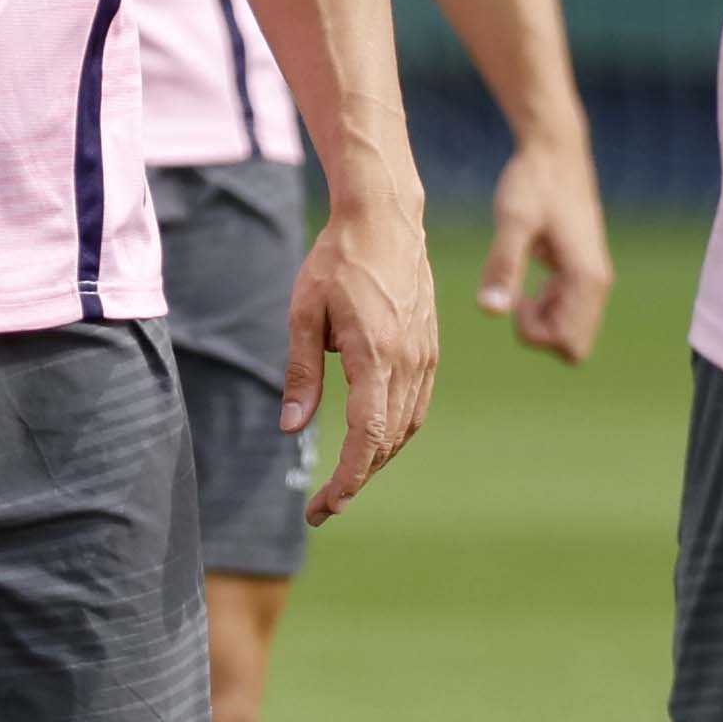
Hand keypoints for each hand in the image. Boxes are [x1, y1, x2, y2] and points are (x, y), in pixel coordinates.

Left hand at [280, 186, 438, 525]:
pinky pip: (417, 403)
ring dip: (378, 458)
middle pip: (388, 440)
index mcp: (376, 353)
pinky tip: (374, 438)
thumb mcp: (305, 313)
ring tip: (345, 477)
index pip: (366, 436)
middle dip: (357, 479)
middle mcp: (409, 359)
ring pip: (406, 426)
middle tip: (323, 506)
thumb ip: (302, 373)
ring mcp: (426, 353)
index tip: (325, 506)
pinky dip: (396, 430)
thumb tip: (292, 428)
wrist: (387, 215)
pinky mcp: (431, 345)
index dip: (348, 479)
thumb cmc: (338, 258)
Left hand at [478, 132, 612, 361]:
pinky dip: (547, 303)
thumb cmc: (534, 181)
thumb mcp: (512, 222)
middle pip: (573, 345)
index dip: (534, 335)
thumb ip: (503, 266)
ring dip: (542, 317)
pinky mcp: (581, 268)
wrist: (554, 148)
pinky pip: (569, 309)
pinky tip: (532, 270)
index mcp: (587, 278)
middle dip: (540, 332)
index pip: (569, 345)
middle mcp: (598, 282)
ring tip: (522, 279)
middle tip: (517, 293)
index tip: (515, 299)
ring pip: (572, 329)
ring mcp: (592, 276)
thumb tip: (491, 312)